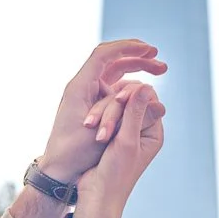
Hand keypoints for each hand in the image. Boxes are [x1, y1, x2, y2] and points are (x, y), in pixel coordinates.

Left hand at [35, 38, 166, 188]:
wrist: (57, 170)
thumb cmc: (75, 155)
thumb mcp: (103, 133)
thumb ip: (127, 114)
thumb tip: (159, 102)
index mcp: (79, 87)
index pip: (104, 54)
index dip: (128, 47)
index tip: (150, 50)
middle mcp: (82, 86)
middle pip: (112, 60)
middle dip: (137, 57)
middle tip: (161, 62)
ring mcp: (87, 95)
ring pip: (114, 73)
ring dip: (136, 68)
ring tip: (160, 70)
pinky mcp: (92, 105)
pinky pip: (113, 86)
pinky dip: (129, 83)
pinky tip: (146, 88)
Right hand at [74, 80, 165, 217]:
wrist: (95, 195)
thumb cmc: (115, 175)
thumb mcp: (126, 142)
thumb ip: (135, 113)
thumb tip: (146, 87)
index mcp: (153, 132)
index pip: (148, 99)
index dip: (133, 94)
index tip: (118, 100)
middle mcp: (141, 128)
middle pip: (130, 99)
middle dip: (113, 108)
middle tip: (101, 126)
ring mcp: (124, 129)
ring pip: (114, 104)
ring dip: (102, 114)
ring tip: (93, 131)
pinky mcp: (108, 131)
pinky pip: (103, 113)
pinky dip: (95, 117)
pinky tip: (88, 125)